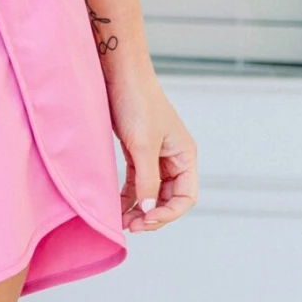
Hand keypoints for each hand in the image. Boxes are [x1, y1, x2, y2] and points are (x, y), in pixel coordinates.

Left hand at [105, 64, 197, 234]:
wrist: (119, 75)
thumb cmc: (137, 103)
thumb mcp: (142, 145)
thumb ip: (147, 180)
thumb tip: (148, 210)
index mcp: (186, 155)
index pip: (186, 197)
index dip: (168, 214)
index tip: (146, 220)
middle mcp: (175, 159)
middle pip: (169, 199)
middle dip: (152, 214)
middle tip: (130, 226)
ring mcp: (156, 157)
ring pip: (151, 193)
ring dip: (139, 209)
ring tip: (122, 222)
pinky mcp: (138, 153)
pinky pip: (137, 183)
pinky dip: (128, 197)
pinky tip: (116, 208)